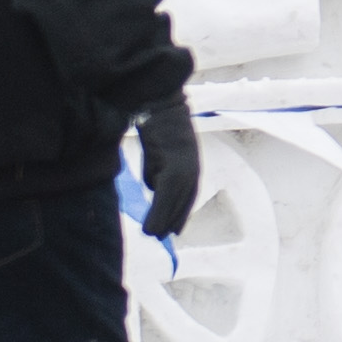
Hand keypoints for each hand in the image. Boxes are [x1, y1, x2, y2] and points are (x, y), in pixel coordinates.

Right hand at [136, 95, 201, 238]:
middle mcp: (191, 170)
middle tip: (159, 235)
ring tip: (151, 234)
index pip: (188, 196)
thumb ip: (160, 170)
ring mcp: (184, 169)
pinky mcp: (173, 167)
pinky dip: (158, 213)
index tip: (175, 229)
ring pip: (174, 203)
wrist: (159, 106)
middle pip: (182, 202)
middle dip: (171, 219)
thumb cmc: (158, 127)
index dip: (180, 213)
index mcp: (191, 166)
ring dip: (162, 221)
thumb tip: (153, 188)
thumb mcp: (161, 154)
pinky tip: (150, 225)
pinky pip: (166, 196)